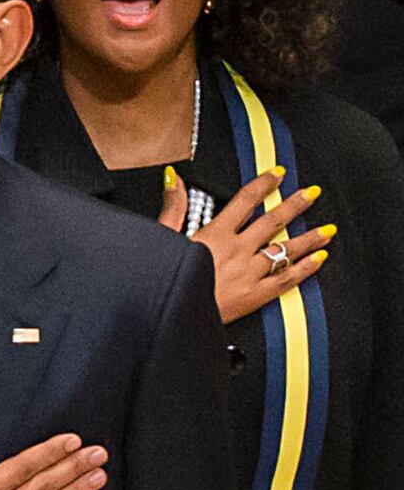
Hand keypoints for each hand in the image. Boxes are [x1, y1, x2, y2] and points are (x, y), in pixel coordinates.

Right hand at [166, 170, 331, 325]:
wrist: (175, 315)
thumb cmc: (167, 279)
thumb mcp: (162, 236)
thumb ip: (173, 207)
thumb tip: (173, 180)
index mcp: (215, 235)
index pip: (245, 201)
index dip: (264, 185)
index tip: (277, 175)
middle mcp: (238, 250)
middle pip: (273, 222)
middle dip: (295, 205)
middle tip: (312, 194)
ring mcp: (250, 273)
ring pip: (286, 250)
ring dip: (309, 238)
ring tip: (326, 229)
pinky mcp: (256, 295)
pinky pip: (287, 278)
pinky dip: (306, 268)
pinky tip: (318, 259)